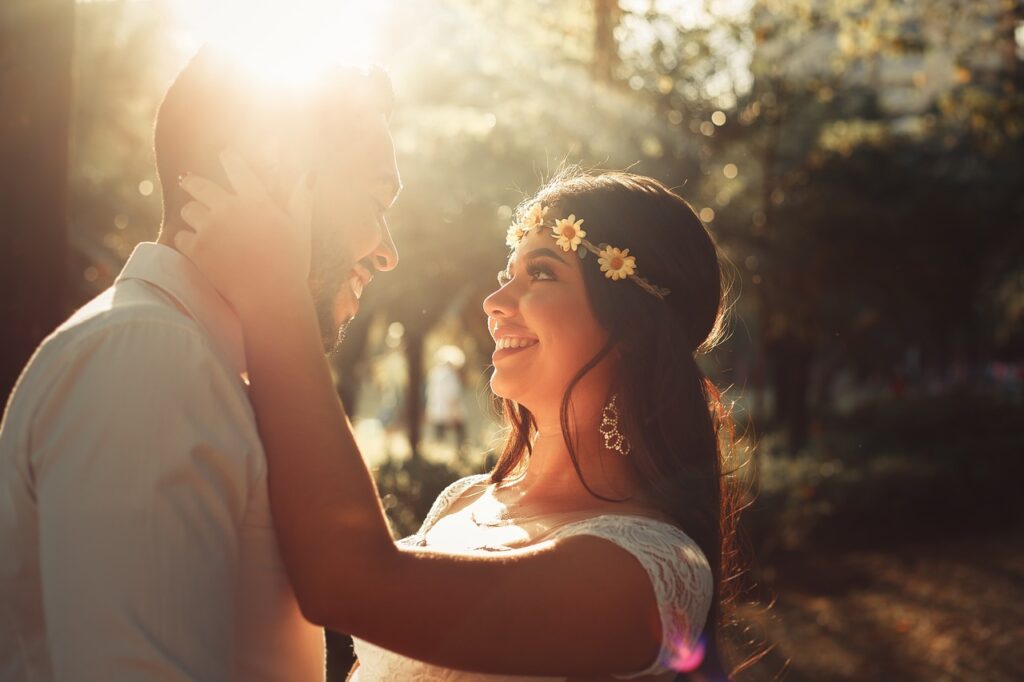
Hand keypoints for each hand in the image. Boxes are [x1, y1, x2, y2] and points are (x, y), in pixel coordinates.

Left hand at [175, 148, 313, 316]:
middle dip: (193, 183)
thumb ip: (302, 199)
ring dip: (192, 216)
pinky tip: (196, 249)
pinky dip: (186, 242)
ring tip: (197, 224)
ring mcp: (211, 228)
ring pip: (188, 210)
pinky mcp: (196, 249)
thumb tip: (309, 173)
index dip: (229, 158)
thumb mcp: (300, 230)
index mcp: (257, 201)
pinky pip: (180, 236)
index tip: (224, 153)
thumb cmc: (291, 266)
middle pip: (200, 186)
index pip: (238, 168)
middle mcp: (230, 209)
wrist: (271, 298)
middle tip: (188, 182)